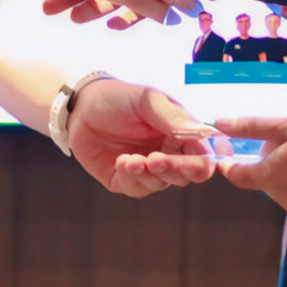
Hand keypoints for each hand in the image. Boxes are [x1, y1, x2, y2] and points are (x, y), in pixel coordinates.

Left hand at [70, 79, 221, 196]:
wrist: (80, 107)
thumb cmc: (119, 98)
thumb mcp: (148, 100)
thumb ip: (174, 118)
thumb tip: (206, 133)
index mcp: (182, 133)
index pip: (205, 154)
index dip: (205, 161)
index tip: (197, 161)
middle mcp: (170, 153)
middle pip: (188, 174)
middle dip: (175, 169)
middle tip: (156, 159)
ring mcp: (149, 169)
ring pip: (164, 183)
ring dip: (150, 173)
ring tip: (131, 159)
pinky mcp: (126, 180)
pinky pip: (139, 188)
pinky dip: (132, 177)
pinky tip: (122, 161)